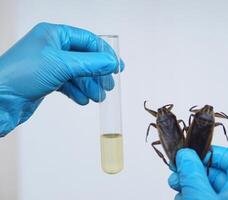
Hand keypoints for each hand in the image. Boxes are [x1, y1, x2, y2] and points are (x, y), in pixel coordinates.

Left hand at [0, 22, 123, 136]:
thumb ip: (90, 63)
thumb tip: (111, 62)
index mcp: (54, 34)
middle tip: (108, 85)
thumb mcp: (62, 65)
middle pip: (85, 58)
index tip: (117, 66)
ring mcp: (49, 64)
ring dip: (89, 85)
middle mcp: (52, 47)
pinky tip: (83, 100)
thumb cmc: (21, 74)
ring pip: (78, 73)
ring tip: (98, 97)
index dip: (104, 53)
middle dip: (98, 73)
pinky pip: (68, 84)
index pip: (88, 40)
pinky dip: (77, 92)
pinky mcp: (46, 80)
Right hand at [168, 146, 227, 199]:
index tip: (195, 152)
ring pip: (205, 187)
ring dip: (187, 184)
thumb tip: (185, 154)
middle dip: (193, 169)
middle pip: (215, 174)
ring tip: (176, 186)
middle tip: (177, 170)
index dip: (214, 152)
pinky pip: (201, 198)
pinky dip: (189, 196)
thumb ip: (193, 176)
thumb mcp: (202, 198)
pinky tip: (180, 198)